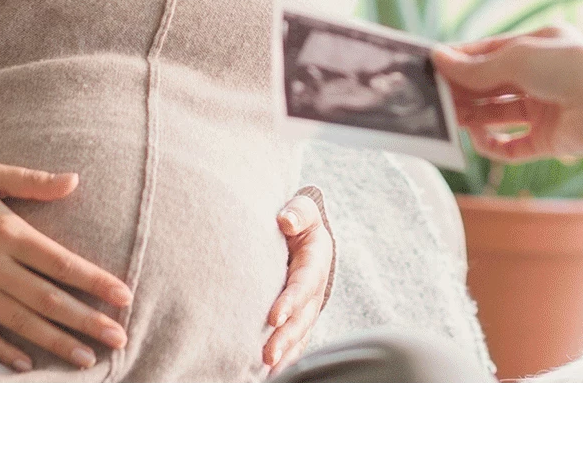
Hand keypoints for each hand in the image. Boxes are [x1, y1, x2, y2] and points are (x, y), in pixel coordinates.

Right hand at [0, 157, 133, 372]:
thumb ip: (33, 181)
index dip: (94, 281)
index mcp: (5, 230)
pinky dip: (1, 351)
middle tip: (119, 339)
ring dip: (55, 342)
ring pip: (18, 322)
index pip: (60, 262)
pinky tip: (26, 364)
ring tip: (86, 359)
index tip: (124, 297)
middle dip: (86, 321)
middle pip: (47, 300)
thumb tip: (75, 180)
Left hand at [262, 194, 331, 373]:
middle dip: (286, 337)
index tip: (274, 316)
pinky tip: (270, 374)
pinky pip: (295, 342)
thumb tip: (285, 221)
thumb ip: (298, 211)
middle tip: (267, 354)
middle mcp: (313, 290)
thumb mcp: (303, 209)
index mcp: (315, 262)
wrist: (302, 234)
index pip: (303, 284)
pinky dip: (286, 358)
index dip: (291, 300)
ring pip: (299, 334)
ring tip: (268, 368)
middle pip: (302, 318)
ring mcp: (307, 307)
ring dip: (285, 353)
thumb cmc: (297, 220)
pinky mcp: (298, 319)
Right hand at [432, 25, 582, 162]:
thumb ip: (477, 67)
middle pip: (492, 86)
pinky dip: (493, 144)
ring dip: (473, 117)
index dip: (463, 60)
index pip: (491, 52)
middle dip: (465, 91)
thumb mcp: (517, 59)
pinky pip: (512, 145)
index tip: (433, 66)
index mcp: (539, 46)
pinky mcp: (547, 140)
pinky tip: (477, 139)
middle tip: (435, 98)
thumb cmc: (571, 69)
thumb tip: (439, 59)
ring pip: (498, 115)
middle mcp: (542, 77)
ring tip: (449, 120)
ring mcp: (545, 109)